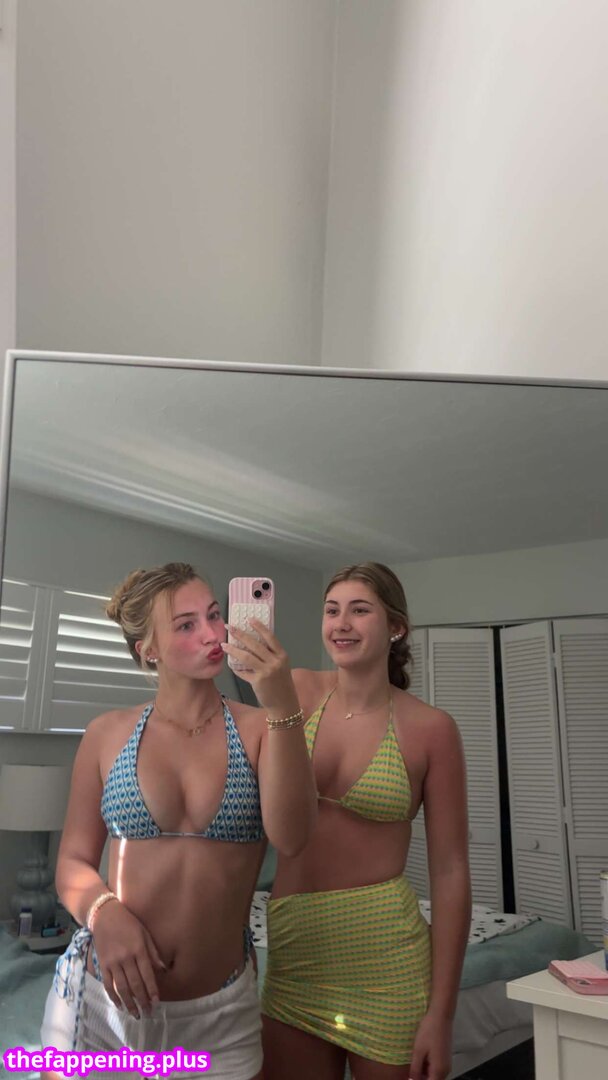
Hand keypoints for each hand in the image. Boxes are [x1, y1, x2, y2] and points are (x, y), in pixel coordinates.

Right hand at [91, 899, 166, 1016]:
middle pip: (135, 984)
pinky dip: (113, 997)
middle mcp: (126, 958)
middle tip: (148, 1013)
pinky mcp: (102, 965)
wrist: (104, 916)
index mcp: (138, 949)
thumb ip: (153, 953)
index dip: (152, 990)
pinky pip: (108, 985)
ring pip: (122, 988)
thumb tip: (163, 970)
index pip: (147, 974)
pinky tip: (119, 1005)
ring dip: (129, 1003)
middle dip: (142, 1001)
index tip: (157, 1002)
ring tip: (135, 1014)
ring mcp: (113, 963)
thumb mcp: (145, 933)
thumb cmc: (128, 923)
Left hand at [221, 620, 297, 713]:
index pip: (270, 637)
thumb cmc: (282, 683)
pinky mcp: (258, 681)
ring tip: (224, 645)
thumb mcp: (281, 666)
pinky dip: (237, 669)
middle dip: (240, 634)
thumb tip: (251, 646)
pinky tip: (232, 666)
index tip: (249, 619)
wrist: (285, 703)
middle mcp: (275, 662)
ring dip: (233, 650)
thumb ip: (270, 656)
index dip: (259, 627)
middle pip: (255, 644)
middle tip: (230, 627)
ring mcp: (266, 671)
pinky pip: (244, 672)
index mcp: (282, 655)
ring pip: (246, 656)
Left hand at [408, 1013, 451, 1079]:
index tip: (409, 1077)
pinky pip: (436, 1069)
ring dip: (424, 1073)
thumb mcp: (418, 1051)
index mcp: (439, 1071)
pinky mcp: (445, 1058)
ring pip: (434, 1075)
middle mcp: (445, 1070)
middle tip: (410, 1071)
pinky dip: (427, 1068)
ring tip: (413, 1064)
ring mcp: (446, 1064)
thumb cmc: (429, 1031)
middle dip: (420, 1078)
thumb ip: (415, 1069)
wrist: (441, 1015)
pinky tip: (419, 1059)